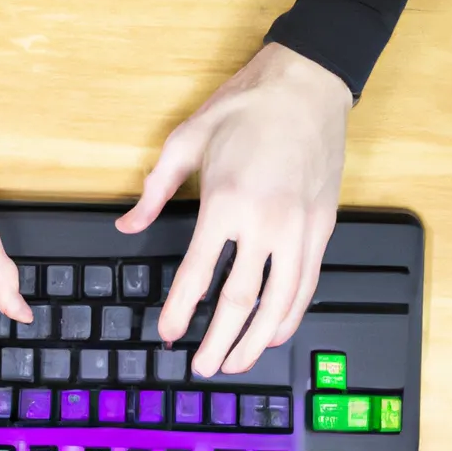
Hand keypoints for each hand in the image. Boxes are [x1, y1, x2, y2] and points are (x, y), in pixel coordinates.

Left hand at [116, 42, 351, 375]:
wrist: (307, 84)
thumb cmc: (246, 108)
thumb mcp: (184, 140)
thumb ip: (153, 191)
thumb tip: (128, 227)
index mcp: (226, 203)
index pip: (197, 274)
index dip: (181, 310)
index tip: (169, 332)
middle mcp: (266, 223)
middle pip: (241, 301)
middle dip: (219, 341)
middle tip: (202, 367)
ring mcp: (299, 229)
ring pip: (280, 303)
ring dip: (257, 340)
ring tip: (237, 362)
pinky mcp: (323, 228)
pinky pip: (308, 284)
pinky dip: (291, 314)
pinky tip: (275, 332)